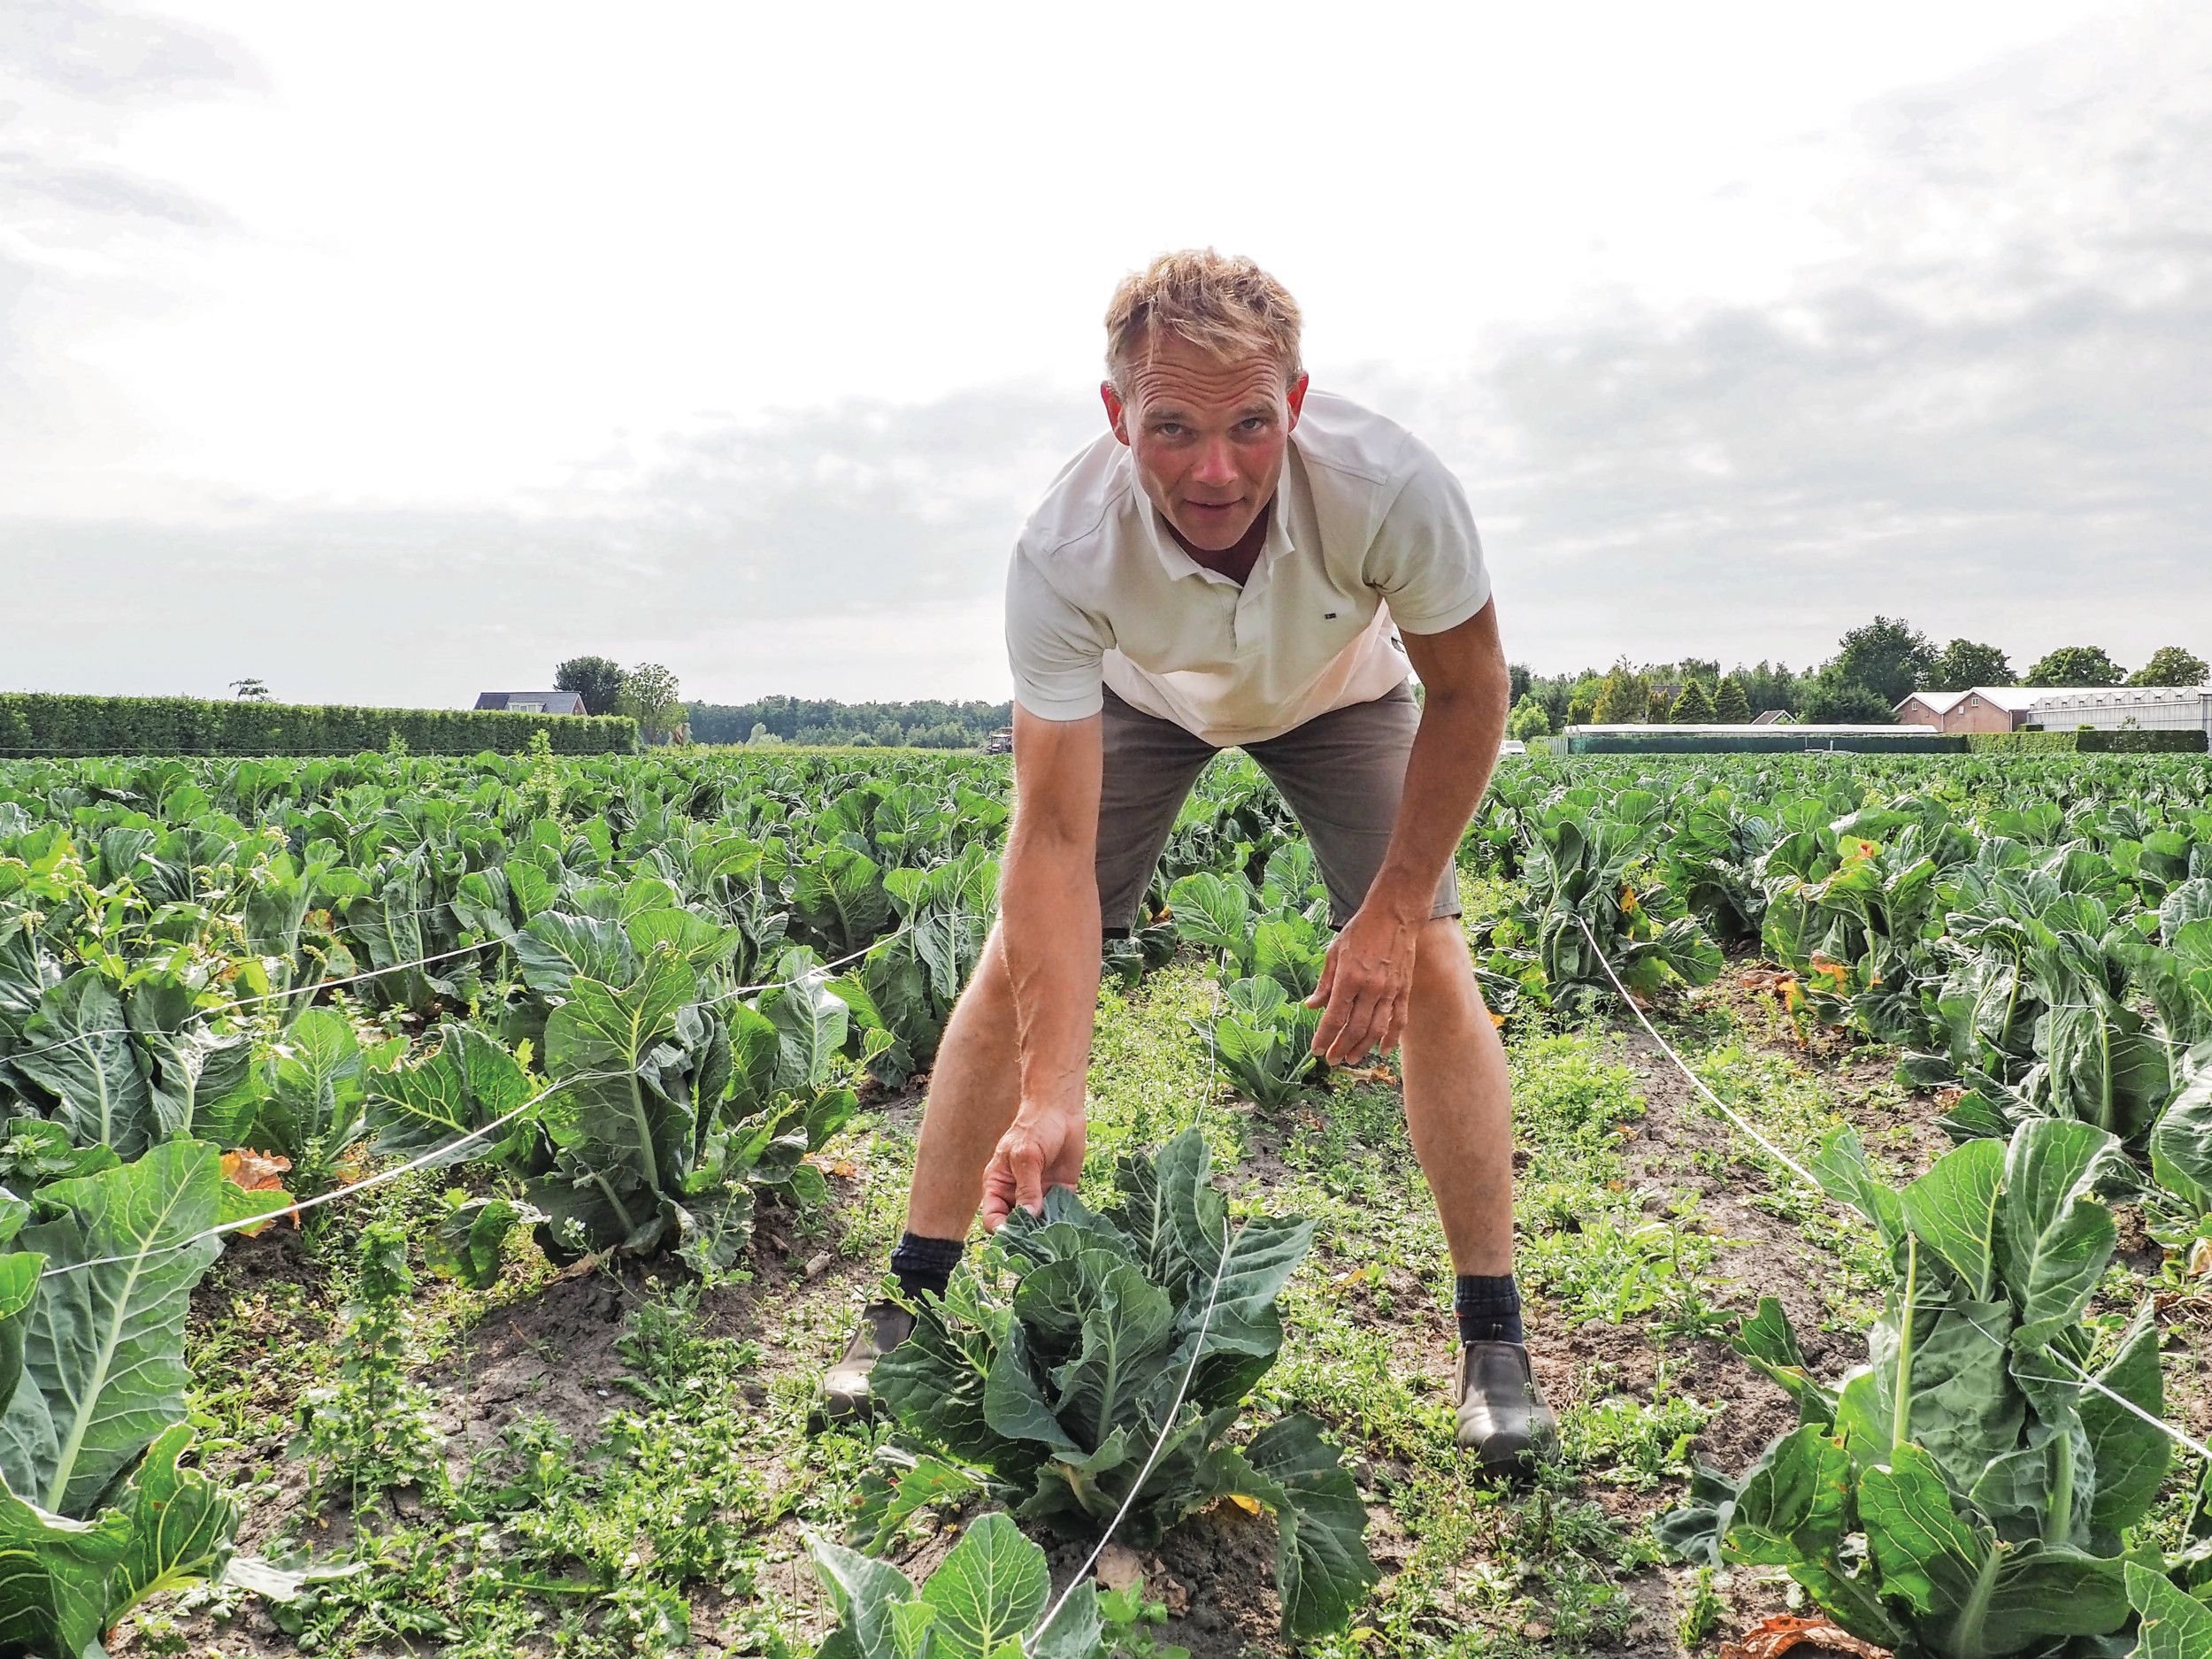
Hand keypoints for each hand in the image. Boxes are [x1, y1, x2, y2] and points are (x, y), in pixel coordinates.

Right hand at [980, 1102, 1085, 1231]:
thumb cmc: (1035, 1127)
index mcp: (998, 1186)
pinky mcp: (1060, 1193)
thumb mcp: (1025, 1156)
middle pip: (1016, 1226)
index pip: (993, 1217)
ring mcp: (1039, 1195)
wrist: (1061, 1110)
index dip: (1002, 1229)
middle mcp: (1017, 1195)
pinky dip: (1066, 1222)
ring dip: (1048, 1231)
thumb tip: (1029, 1216)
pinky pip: (1061, 1214)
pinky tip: (1072, 1225)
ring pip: (1040, 1224)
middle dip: (1027, 1235)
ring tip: (1058, 1236)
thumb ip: (1027, 1187)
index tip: (1017, 1236)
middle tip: (1041, 1242)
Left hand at [1305, 903, 1418, 1064]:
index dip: (1324, 1037)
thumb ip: (1324, 983)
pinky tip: (1383, 1051)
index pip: (1334, 1017)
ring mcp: (1389, 990)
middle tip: (1332, 1059)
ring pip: (1377, 1029)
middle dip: (1341, 1047)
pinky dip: (1392, 1038)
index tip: (1317, 1050)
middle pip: (1355, 1028)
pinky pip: (1399, 1020)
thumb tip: (1311, 1006)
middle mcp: (1370, 987)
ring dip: (1363, 1048)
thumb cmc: (1360, 931)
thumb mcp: (1334, 952)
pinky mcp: (1403, 989)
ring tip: (1351, 1059)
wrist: (1394, 915)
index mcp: (1349, 977)